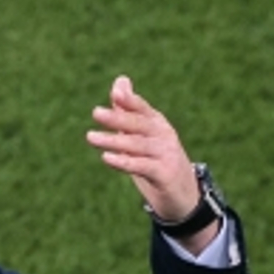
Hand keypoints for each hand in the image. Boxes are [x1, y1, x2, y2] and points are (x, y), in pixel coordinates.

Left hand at [86, 76, 199, 222]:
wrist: (183, 193)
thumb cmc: (157, 159)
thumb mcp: (143, 134)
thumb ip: (128, 110)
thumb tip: (120, 80)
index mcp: (157, 124)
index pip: (142, 109)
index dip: (130, 101)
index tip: (116, 93)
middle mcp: (164, 136)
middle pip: (138, 125)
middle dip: (117, 118)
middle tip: (96, 112)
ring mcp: (166, 154)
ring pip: (136, 145)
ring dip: (113, 141)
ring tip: (90, 136)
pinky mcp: (164, 174)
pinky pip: (142, 166)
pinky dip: (124, 161)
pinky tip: (106, 157)